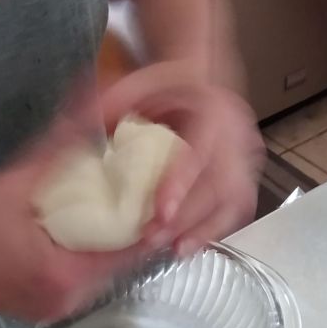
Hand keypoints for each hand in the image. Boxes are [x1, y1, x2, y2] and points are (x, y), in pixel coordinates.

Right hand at [0, 115, 142, 322]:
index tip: (161, 194)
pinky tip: (92, 233)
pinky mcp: (47, 310)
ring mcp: (58, 310)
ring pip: (104, 275)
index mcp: (65, 275)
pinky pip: (84, 283)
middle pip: (120, 265)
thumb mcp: (13, 184)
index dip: (150, 222)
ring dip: (114, 246)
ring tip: (124, 210)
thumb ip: (56, 151)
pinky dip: (92, 258)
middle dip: (134, 232)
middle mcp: (69, 301)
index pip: (128, 251)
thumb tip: (88, 108)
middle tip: (146, 197)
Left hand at [99, 61, 263, 254]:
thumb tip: (82, 129)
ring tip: (175, 250)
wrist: (202, 78)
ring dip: (205, 229)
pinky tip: (189, 244)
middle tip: (154, 240)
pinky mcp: (244, 174)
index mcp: (212, 108)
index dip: (182, 184)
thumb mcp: (138, 82)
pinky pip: (237, 208)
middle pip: (220, 184)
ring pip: (234, 200)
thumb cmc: (169, 85)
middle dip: (188, 218)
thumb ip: (112, 104)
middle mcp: (234, 133)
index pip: (201, 150)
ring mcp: (244, 156)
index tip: (161, 213)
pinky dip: (214, 229)